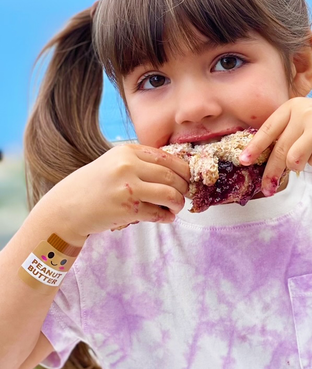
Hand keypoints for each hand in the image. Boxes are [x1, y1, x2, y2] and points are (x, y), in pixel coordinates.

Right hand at [41, 142, 189, 242]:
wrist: (67, 207)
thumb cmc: (94, 186)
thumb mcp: (115, 164)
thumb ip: (142, 164)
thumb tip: (178, 173)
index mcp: (127, 151)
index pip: (168, 158)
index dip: (183, 171)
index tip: (187, 179)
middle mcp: (127, 166)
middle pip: (172, 177)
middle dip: (183, 189)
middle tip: (183, 196)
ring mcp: (127, 188)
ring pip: (170, 195)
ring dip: (178, 204)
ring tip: (175, 208)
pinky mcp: (127, 209)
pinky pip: (158, 213)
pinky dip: (167, 217)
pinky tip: (166, 218)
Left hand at [238, 97, 311, 195]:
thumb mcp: (304, 123)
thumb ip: (286, 135)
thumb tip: (261, 159)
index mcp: (292, 106)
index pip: (268, 129)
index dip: (255, 147)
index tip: (244, 161)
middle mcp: (303, 111)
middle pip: (279, 150)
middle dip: (272, 172)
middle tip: (267, 189)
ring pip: (295, 159)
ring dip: (301, 165)